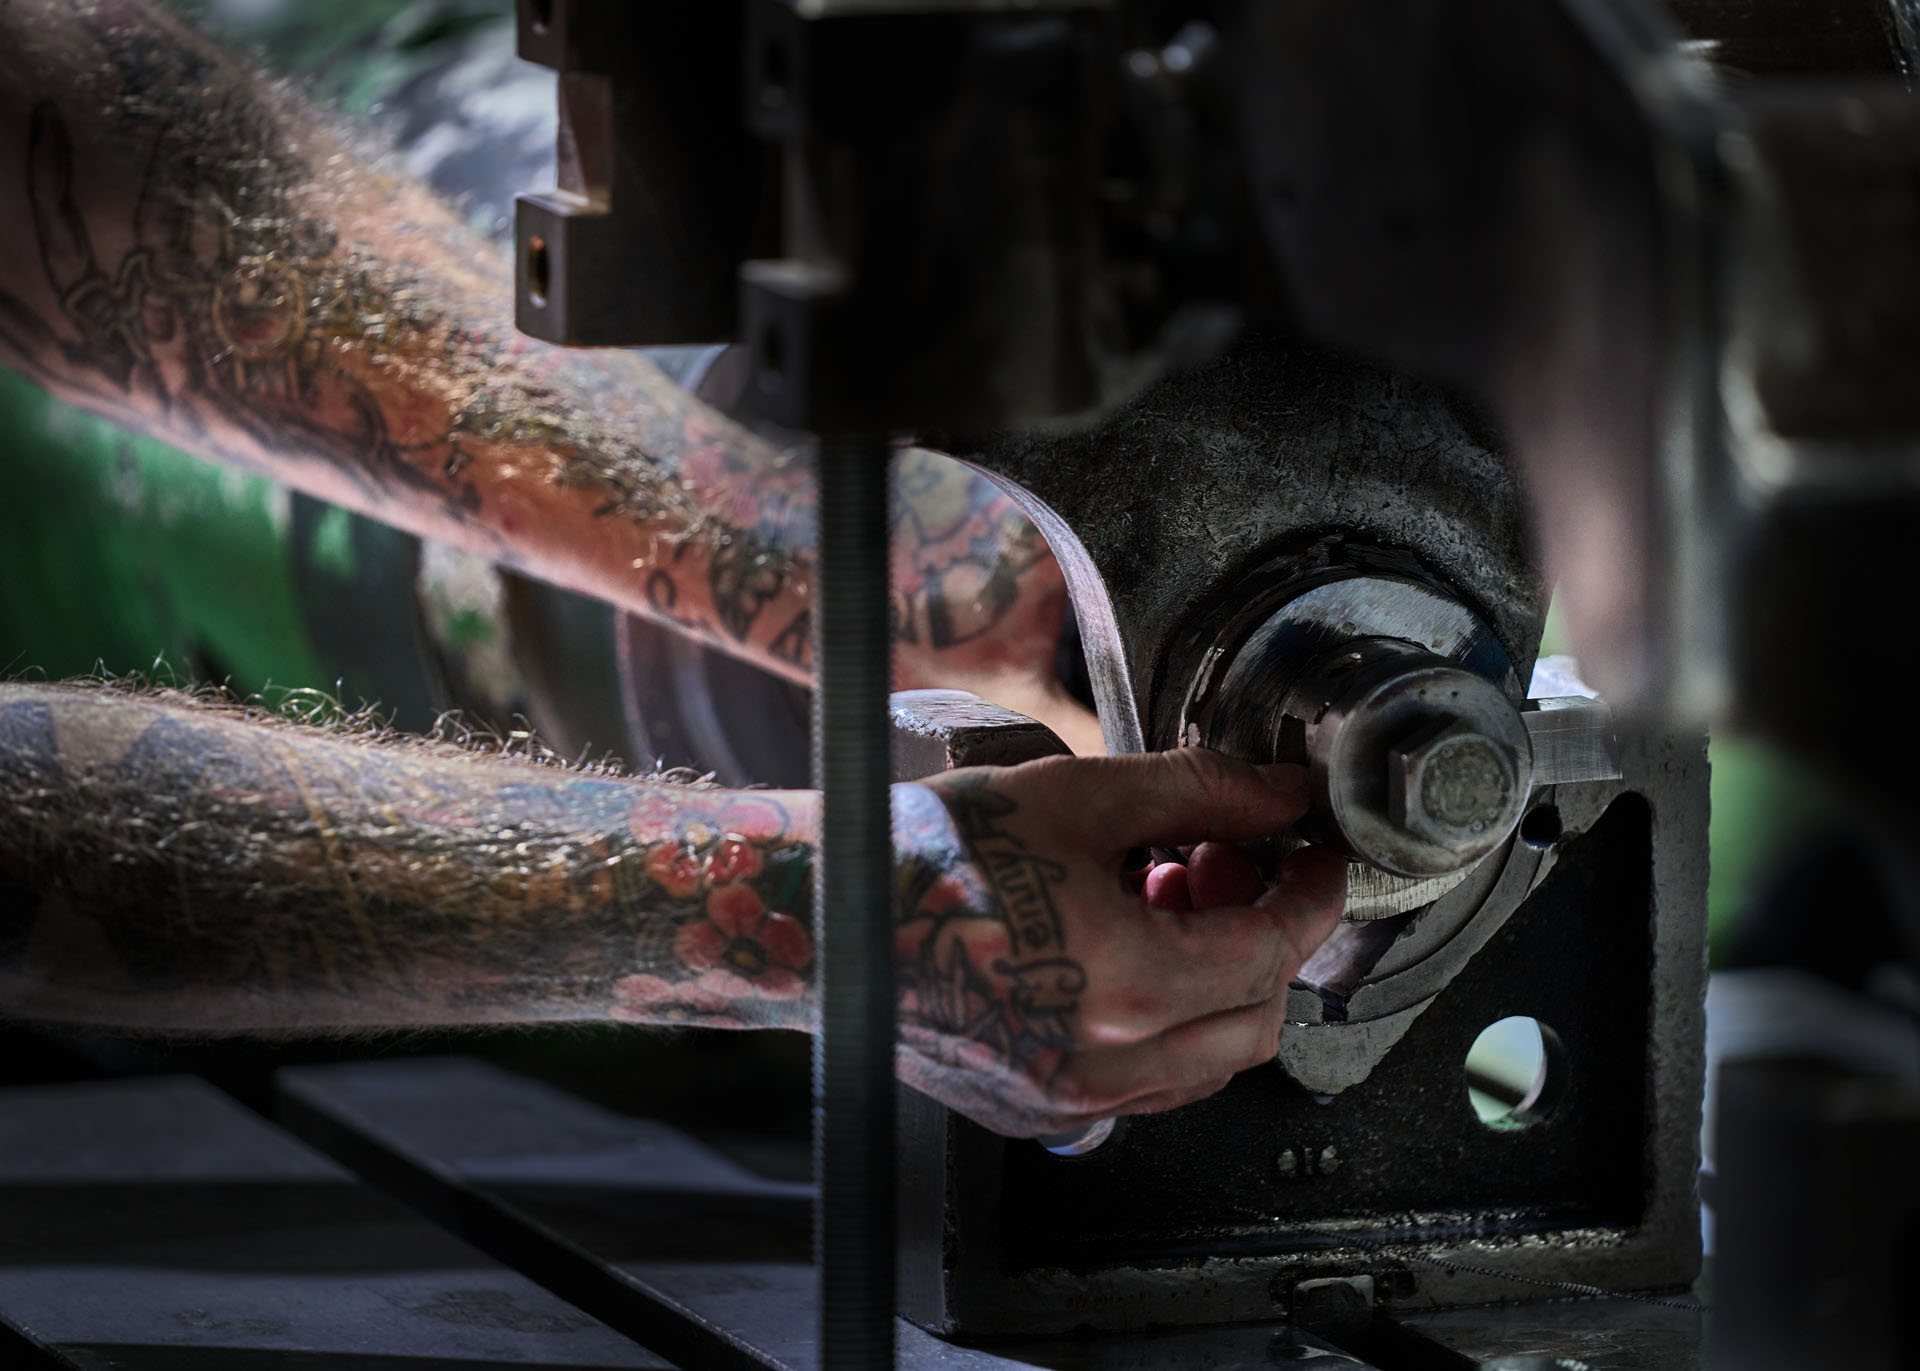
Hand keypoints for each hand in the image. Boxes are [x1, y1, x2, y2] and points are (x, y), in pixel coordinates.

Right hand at [892, 749, 1346, 1136]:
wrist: (821, 915)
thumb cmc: (925, 856)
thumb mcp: (1076, 796)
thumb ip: (1198, 794)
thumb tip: (1278, 795)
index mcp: (1128, 984)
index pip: (1273, 952)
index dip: (1310, 898)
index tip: (1315, 860)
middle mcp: (1105, 1063)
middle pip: (1254, 1022)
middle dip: (1261, 939)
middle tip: (1222, 865)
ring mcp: (1068, 1099)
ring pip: (1201, 1064)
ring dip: (1211, 984)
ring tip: (1159, 899)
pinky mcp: (1033, 1110)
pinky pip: (1139, 1085)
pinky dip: (1159, 1023)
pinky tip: (1116, 949)